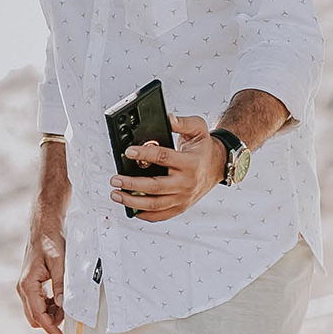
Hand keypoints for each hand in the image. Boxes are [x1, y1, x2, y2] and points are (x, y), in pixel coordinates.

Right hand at [17, 223, 66, 333]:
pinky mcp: (29, 284)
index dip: (50, 328)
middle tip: (67, 318)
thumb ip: (60, 286)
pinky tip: (59, 300)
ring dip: (49, 314)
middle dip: (50, 322)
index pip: (38, 315)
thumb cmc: (50, 243)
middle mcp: (23, 288)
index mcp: (28, 285)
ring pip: (35, 312)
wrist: (43, 228)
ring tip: (65, 307)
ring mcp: (24, 286)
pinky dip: (47, 306)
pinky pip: (36, 303)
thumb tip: (62, 306)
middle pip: (34, 317)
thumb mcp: (59, 264)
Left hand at [110, 115, 226, 222]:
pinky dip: (146, 215)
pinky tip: (132, 210)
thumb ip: (182, 122)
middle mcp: (186, 182)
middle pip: (155, 186)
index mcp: (190, 163)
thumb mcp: (198, 128)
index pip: (163, 158)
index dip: (144, 154)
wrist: (218, 165)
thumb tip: (167, 118)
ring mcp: (184, 197)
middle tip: (115, 179)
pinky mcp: (181, 206)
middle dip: (132, 184)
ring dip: (133, 201)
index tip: (129, 151)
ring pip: (155, 204)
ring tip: (116, 194)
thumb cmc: (203, 147)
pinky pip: (162, 215)